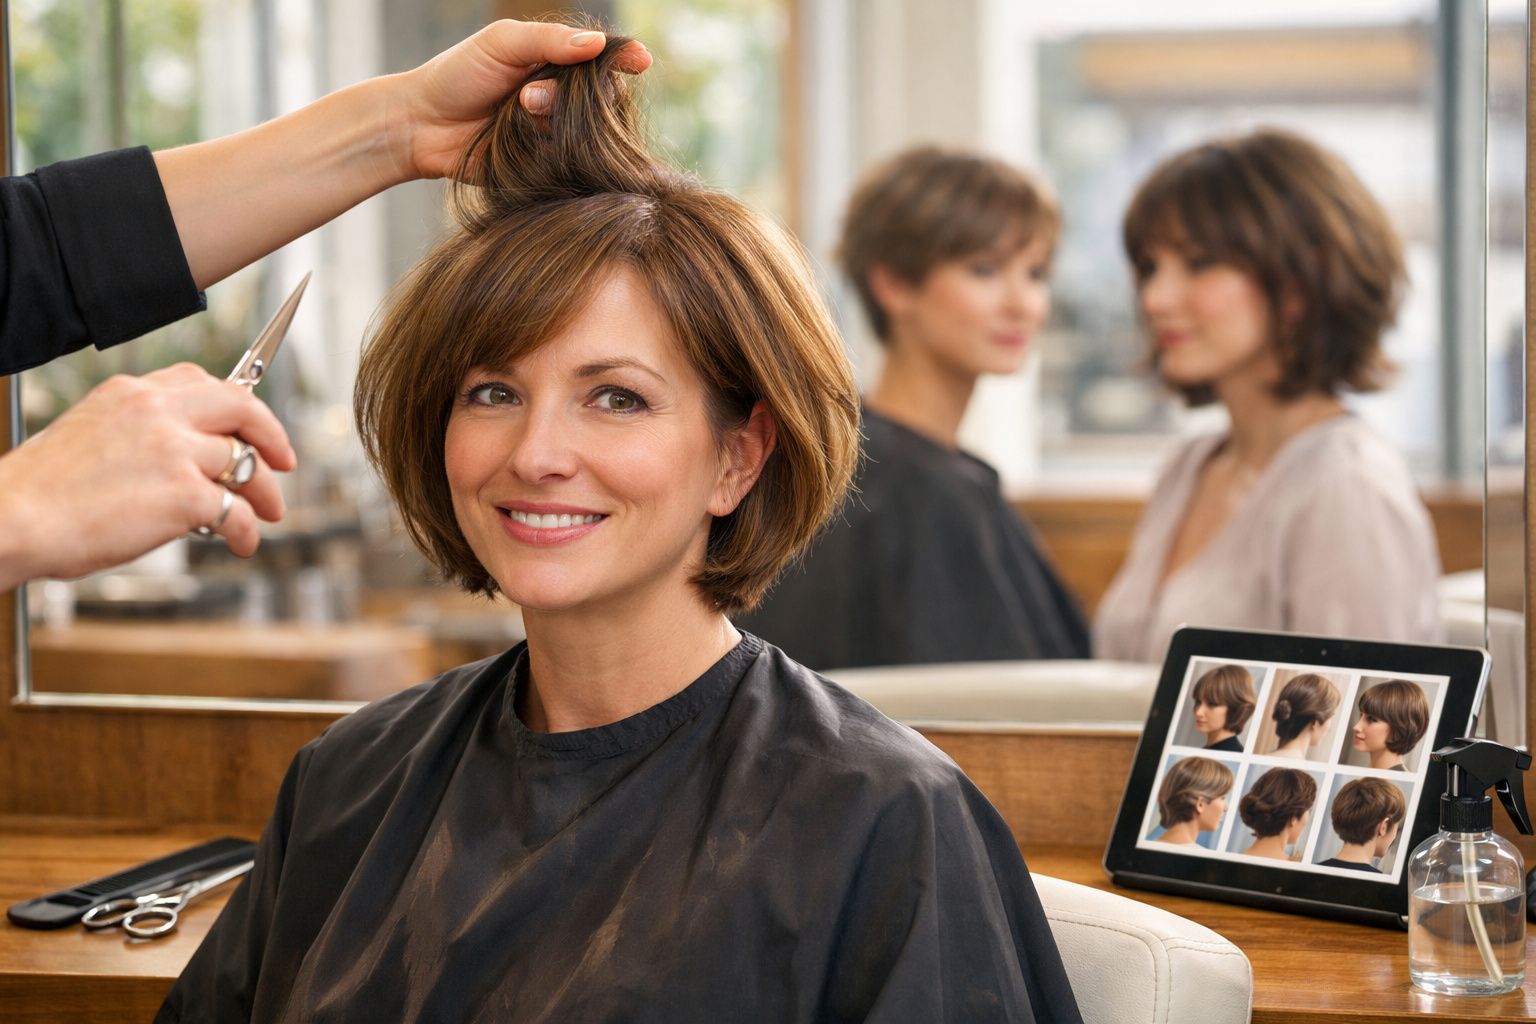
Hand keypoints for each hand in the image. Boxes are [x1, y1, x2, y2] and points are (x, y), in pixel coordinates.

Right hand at [0, 364, 296, 588]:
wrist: (12, 519)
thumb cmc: (41, 493)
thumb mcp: (89, 435)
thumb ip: (138, 432)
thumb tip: (182, 454)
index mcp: (131, 392)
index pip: (200, 380)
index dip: (236, 405)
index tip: (250, 424)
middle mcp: (157, 410)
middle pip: (241, 406)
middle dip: (271, 436)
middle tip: (284, 463)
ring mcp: (174, 449)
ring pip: (244, 462)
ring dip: (262, 493)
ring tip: (264, 515)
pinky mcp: (183, 492)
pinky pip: (236, 509)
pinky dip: (246, 530)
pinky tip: (242, 543)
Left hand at [395, 20, 652, 180]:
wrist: (420, 126)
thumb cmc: (456, 75)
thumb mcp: (501, 43)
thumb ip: (548, 40)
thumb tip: (597, 43)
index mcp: (552, 59)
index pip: (600, 58)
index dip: (622, 59)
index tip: (640, 61)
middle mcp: (559, 95)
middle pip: (601, 95)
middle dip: (574, 92)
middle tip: (531, 94)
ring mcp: (553, 130)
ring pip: (587, 128)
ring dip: (555, 117)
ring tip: (518, 110)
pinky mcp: (545, 163)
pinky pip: (568, 158)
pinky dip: (551, 147)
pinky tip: (521, 140)